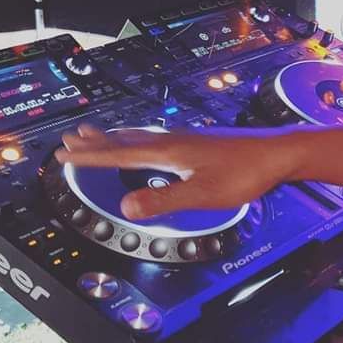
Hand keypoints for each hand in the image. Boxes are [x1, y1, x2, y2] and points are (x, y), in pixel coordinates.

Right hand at [54, 123, 300, 217]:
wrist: (278, 154)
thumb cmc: (245, 173)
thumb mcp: (202, 194)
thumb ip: (164, 200)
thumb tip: (125, 207)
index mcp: (169, 152)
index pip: (120, 154)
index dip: (91, 156)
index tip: (64, 153)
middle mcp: (173, 141)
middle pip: (126, 141)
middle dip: (97, 142)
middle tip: (70, 138)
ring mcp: (186, 140)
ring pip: (141, 137)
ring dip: (116, 138)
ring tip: (98, 134)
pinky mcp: (198, 144)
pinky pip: (156, 139)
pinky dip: (138, 140)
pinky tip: (147, 143)